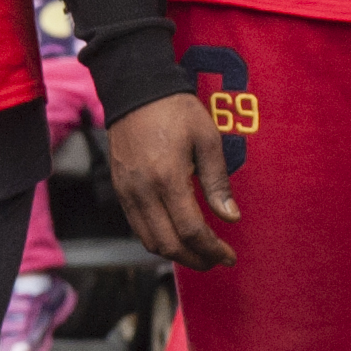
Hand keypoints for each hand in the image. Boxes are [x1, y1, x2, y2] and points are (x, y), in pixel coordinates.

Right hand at [102, 94, 240, 269]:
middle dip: (195, 259)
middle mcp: (142, 191)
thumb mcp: (207, 140)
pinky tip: (177, 235)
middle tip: (216, 260)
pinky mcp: (120, 190)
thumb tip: (230, 217)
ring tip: (199, 253)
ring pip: (149, 241)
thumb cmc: (176, 111)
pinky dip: (158, 240)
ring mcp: (127, 193)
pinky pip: (138, 227)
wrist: (136, 91)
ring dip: (176, 254)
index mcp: (167, 178)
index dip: (212, 250)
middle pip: (168, 244)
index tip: (229, 257)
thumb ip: (218, 182)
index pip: (191, 231)